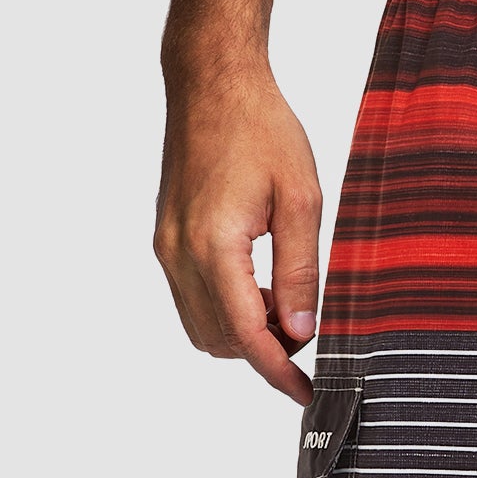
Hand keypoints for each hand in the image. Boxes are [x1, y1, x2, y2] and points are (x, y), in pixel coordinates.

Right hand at [153, 64, 321, 405]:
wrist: (212, 84)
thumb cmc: (262, 131)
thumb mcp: (302, 201)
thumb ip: (301, 272)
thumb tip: (301, 331)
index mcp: (214, 247)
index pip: (245, 336)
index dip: (279, 373)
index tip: (308, 394)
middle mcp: (179, 254)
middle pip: (221, 341)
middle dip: (266, 353)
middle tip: (310, 332)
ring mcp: (166, 248)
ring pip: (202, 327)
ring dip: (245, 333)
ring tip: (287, 304)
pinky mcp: (166, 240)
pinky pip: (193, 299)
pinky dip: (228, 310)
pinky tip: (262, 286)